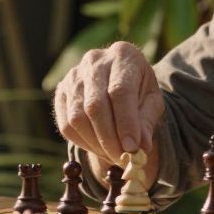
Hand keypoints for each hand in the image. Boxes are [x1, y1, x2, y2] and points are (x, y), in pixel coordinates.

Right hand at [54, 41, 163, 165]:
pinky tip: (98, 147)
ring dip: (95, 144)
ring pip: (77, 117)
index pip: (120, 91)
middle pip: (95, 105)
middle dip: (109, 138)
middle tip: (122, 158)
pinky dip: (82, 143)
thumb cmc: (139, 89)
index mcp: (123, 55)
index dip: (125, 122)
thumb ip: (147, 121)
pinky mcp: (61, 91)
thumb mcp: (152, 100)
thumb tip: (141, 148)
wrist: (119, 79)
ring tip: (112, 155)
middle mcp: (94, 60)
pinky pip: (65, 125)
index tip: (132, 149)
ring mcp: (73, 75)